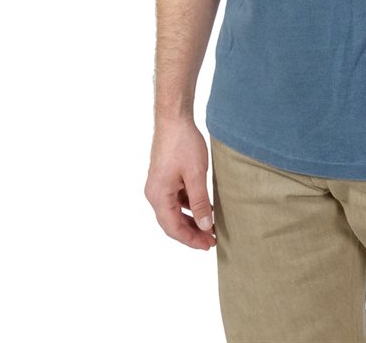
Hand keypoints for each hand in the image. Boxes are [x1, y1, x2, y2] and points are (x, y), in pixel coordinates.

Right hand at [144, 118, 216, 250]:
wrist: (174, 119)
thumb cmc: (183, 144)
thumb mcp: (196, 175)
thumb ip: (200, 202)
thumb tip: (205, 227)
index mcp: (158, 195)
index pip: (173, 228)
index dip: (191, 239)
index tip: (208, 245)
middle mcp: (154, 193)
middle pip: (172, 222)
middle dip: (191, 233)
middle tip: (211, 241)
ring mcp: (159, 185)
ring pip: (174, 211)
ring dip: (191, 220)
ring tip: (209, 228)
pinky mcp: (165, 177)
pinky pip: (176, 199)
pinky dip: (189, 206)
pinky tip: (204, 208)